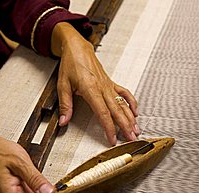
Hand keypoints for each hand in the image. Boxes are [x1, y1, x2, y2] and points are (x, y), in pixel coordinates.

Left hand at [51, 22, 140, 145]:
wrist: (78, 48)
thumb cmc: (71, 64)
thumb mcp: (63, 85)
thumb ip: (65, 105)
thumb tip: (64, 120)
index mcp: (91, 89)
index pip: (103, 113)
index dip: (109, 128)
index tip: (112, 139)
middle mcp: (103, 88)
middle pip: (117, 111)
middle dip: (125, 126)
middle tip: (131, 138)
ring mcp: (109, 85)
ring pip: (123, 104)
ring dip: (130, 118)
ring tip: (136, 130)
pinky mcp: (111, 83)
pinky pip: (125, 93)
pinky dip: (132, 102)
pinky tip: (135, 112)